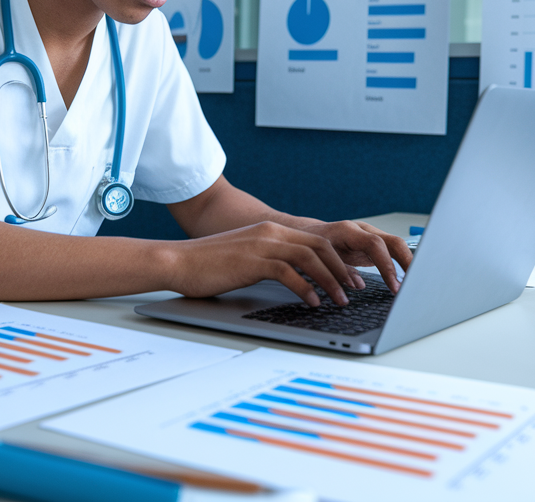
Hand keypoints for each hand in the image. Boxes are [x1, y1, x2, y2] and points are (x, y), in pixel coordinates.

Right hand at [161, 222, 364, 306]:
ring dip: (330, 281)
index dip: (338, 260)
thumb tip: (295, 280)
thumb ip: (271, 263)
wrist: (179, 262)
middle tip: (356, 289)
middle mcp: (271, 233)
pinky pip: (289, 273)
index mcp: (271, 231)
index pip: (316, 241)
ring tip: (341, 300)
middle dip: (342, 269)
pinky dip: (306, 289)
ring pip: (310, 258)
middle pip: (320, 246)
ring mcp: (262, 245)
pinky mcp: (253, 261)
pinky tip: (313, 303)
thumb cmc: (209, 266)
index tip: (351, 278)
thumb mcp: (247, 259)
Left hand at [294, 219, 411, 293]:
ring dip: (408, 265)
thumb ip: (338, 270)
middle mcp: (363, 230)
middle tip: (415, 285)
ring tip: (415, 285)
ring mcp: (370, 236)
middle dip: (408, 263)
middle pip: (393, 242)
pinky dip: (400, 266)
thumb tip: (358, 286)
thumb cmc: (310, 246)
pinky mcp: (372, 246)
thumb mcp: (319, 259)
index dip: (387, 265)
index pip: (375, 244)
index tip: (394, 286)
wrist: (307, 234)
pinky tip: (405, 282)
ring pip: (396, 247)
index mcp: (349, 231)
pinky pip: (391, 253)